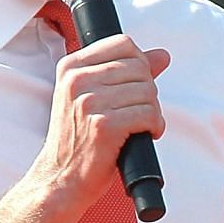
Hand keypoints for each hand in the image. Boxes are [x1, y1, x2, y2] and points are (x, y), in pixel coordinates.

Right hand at [32, 34, 170, 207]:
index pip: (123, 44)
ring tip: (139, 126)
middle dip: (148, 92)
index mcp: (71, 67)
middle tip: (138, 112)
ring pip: (147, 92)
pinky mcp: (104, 125)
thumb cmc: (78, 139)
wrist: (61, 178)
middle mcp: (77, 80)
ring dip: (152, 112)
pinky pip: (148, 114)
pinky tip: (143, 135)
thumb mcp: (92, 97)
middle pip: (140, 68)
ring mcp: (89, 102)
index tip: (135, 87)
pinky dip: (154, 126)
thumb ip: (125, 72)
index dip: (140, 65)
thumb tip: (162, 55)